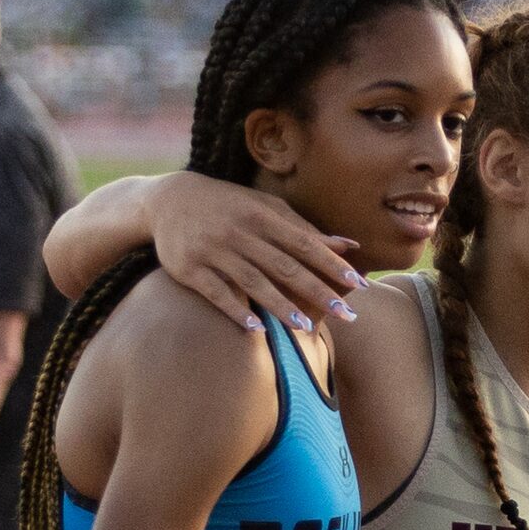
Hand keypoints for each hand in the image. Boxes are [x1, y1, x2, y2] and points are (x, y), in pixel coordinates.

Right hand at [152, 172, 366, 333]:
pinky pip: (217, 293)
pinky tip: (257, 329)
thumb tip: (350, 246)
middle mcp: (240, 233)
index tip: (359, 284)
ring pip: (253, 282)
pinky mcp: (190, 269)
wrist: (169, 200)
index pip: (305, 244)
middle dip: (318, 291)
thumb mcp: (265, 209)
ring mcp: (214, 251)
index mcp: (262, 216)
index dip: (332, 265)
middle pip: (285, 266)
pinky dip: (237, 311)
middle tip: (346, 315)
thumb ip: (305, 229)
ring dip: (281, 305)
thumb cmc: (229, 206)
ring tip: (306, 327)